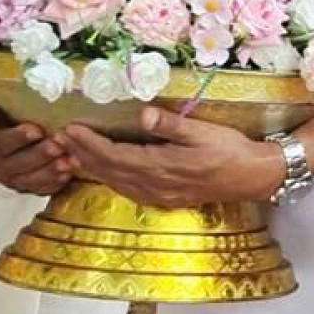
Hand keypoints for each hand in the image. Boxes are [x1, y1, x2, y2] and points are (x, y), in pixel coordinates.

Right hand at [0, 103, 77, 196]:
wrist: (4, 126)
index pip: (0, 144)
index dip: (17, 138)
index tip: (36, 131)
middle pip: (17, 164)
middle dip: (39, 155)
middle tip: (58, 147)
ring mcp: (12, 178)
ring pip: (30, 179)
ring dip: (50, 172)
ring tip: (69, 162)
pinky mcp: (27, 185)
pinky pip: (40, 189)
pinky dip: (55, 183)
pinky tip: (69, 174)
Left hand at [59, 107, 282, 208]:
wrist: (253, 178)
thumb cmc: (231, 150)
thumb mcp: (204, 131)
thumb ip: (172, 124)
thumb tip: (144, 114)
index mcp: (163, 166)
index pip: (116, 155)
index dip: (90, 143)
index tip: (71, 129)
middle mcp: (156, 185)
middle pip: (110, 171)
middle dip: (83, 154)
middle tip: (60, 138)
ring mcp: (160, 195)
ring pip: (116, 183)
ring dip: (92, 168)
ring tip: (72, 153)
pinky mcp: (166, 199)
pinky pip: (129, 191)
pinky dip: (110, 180)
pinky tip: (103, 172)